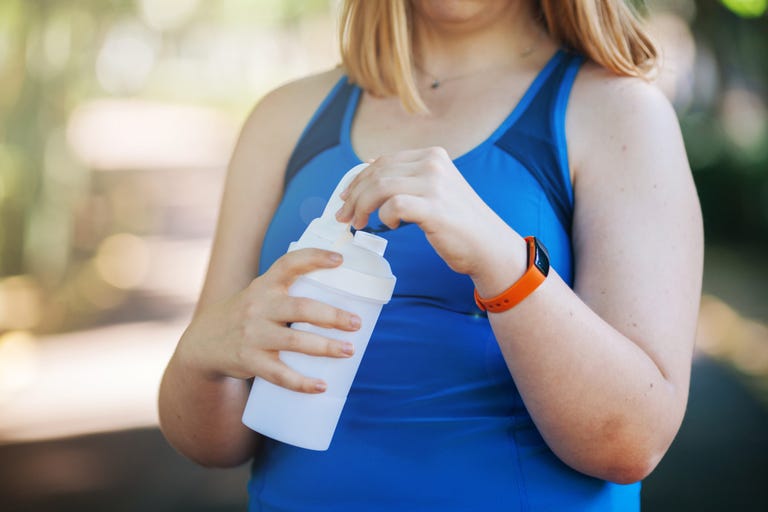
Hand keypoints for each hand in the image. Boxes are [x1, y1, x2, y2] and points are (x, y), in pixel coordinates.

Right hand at [177, 249, 361, 392]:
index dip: (314, 258)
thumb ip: (290, 294)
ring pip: (294, 341)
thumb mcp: (260, 295)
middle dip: (332, 316)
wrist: (204, 343)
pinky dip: (302, 382)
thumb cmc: (247, 315)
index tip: (340, 259)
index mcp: (265, 285)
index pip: (289, 264)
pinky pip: (279, 374)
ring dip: (325, 347)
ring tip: (349, 350)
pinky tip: (321, 385)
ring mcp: (253, 335)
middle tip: (356, 323)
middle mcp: (258, 307)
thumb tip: (343, 301)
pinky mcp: (250, 361)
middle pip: (300, 308)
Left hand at [336, 147, 510, 275]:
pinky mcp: (434, 208)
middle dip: (354, 195)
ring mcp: (435, 184)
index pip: (383, 161)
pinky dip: (385, 216)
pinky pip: (393, 206)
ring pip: (380, 187)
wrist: (489, 246)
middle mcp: (433, 164)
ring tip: (358, 223)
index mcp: (432, 155)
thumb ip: (407, 178)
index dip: (358, 179)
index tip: (345, 197)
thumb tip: (368, 169)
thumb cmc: (458, 222)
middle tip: (344, 216)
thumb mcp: (435, 189)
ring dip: (362, 207)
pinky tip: (392, 226)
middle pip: (377, 173)